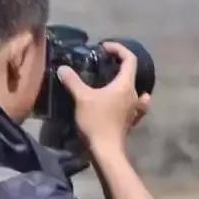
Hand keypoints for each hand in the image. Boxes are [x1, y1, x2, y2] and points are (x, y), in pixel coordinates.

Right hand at [58, 42, 151, 156]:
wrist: (106, 150)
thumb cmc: (96, 121)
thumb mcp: (82, 98)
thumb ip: (72, 81)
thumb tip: (62, 68)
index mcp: (125, 85)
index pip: (129, 59)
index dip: (118, 48)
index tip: (104, 47)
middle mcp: (134, 95)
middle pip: (131, 73)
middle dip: (119, 64)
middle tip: (103, 63)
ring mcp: (135, 109)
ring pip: (134, 89)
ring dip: (125, 82)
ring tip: (112, 81)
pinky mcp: (131, 121)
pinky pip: (136, 105)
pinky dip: (132, 99)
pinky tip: (126, 101)